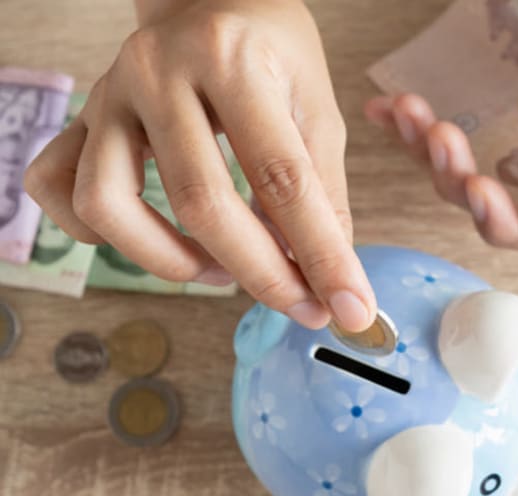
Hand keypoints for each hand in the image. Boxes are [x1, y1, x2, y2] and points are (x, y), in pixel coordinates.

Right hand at [24, 0, 376, 331]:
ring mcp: (109, 95)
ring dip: (171, 261)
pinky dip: (96, 234)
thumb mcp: (317, 107)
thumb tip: (329, 276)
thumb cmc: (270, 52)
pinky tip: (150, 240)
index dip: (320, 255)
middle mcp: (158, 71)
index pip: (282, 178)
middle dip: (261, 275)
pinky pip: (58, 189)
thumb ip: (323, 191)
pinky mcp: (82, 119)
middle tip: (301, 306)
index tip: (348, 308)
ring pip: (110, 205)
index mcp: (233, 59)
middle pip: (202, 203)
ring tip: (221, 270)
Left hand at [364, 0, 517, 244]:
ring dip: (431, 153)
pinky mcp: (484, 98)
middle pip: (505, 204)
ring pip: (466, 172)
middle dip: (465, 183)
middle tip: (445, 143)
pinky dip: (409, 126)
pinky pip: (441, 133)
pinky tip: (387, 109)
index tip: (484, 195)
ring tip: (414, 112)